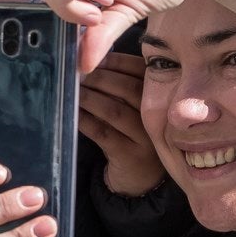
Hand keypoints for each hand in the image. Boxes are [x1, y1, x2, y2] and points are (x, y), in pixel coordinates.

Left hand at [80, 53, 165, 195]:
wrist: (141, 179)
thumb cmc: (133, 134)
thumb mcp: (136, 109)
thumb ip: (123, 86)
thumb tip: (90, 59)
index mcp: (162, 97)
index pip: (141, 71)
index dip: (116, 61)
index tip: (94, 57)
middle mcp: (158, 117)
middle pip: (129, 89)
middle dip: (100, 78)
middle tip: (78, 72)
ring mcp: (145, 138)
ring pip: (115, 111)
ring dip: (90, 98)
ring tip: (72, 90)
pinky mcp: (129, 156)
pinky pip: (103, 133)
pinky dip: (85, 120)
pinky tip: (73, 113)